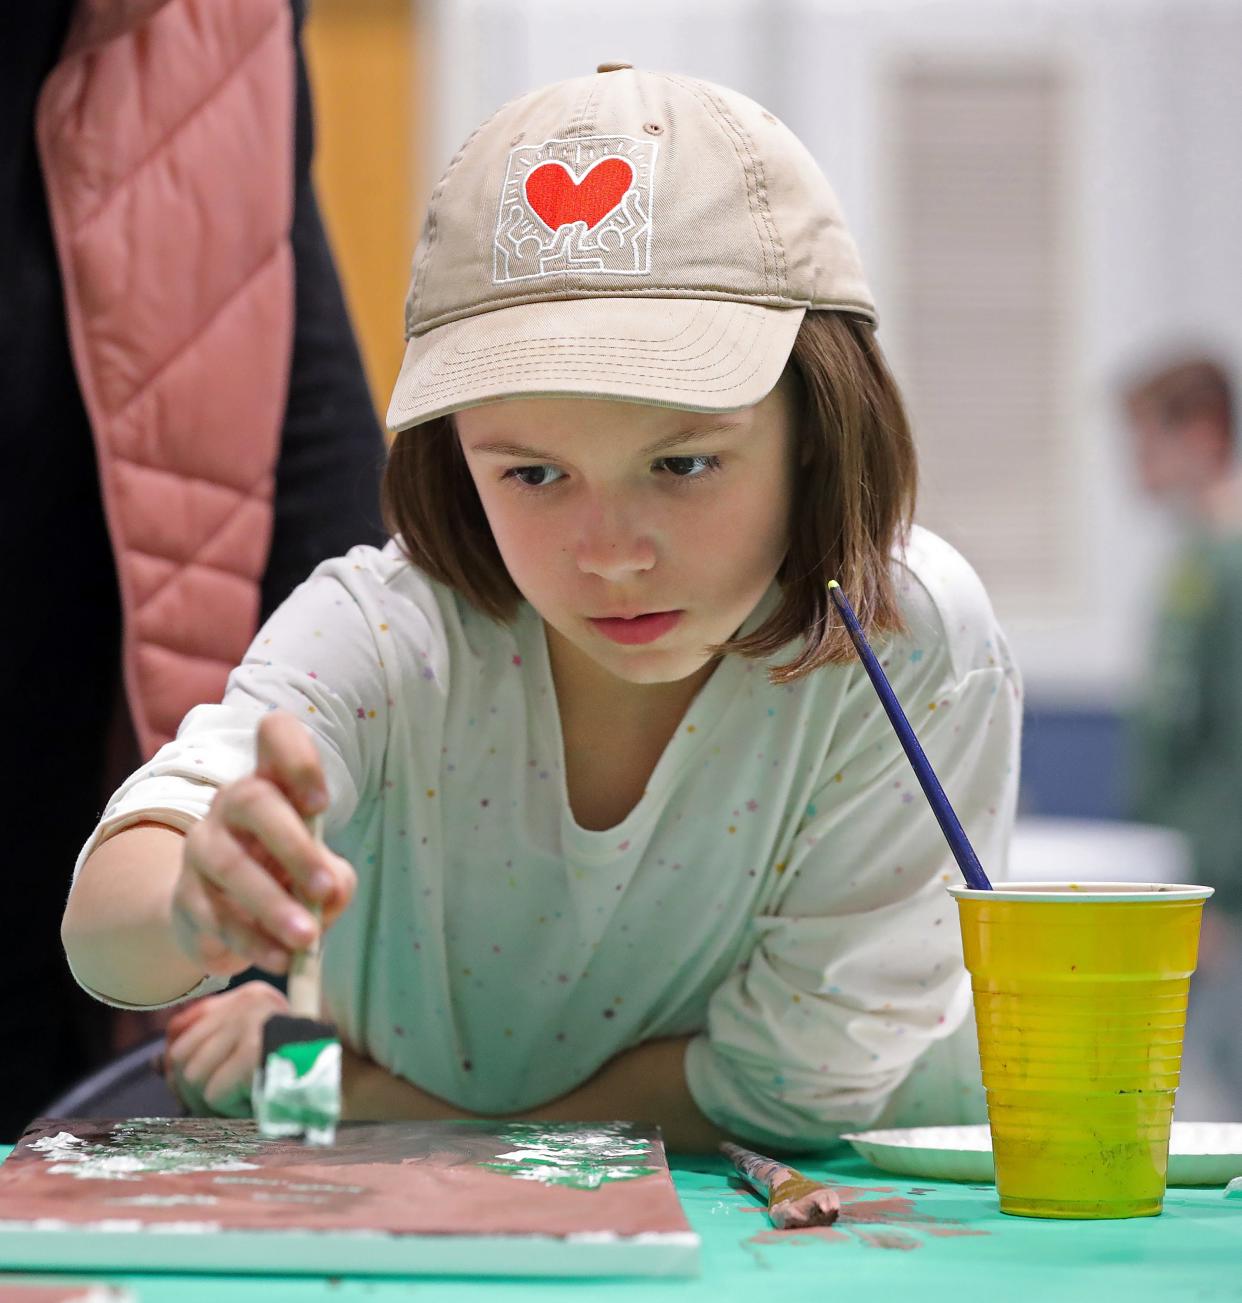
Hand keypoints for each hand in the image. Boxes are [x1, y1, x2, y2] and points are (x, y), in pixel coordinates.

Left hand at [164, 981, 288, 1116]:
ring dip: (215, 1104)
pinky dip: (232, 1109)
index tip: (218, 1084)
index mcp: (250, 996)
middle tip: (233, 1100)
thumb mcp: (247, 1058)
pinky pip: (213, 1092)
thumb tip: (158, 1063)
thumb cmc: (297, 1080)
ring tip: (249, 1098)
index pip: (180, 1031)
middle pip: (181, 1055)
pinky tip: (260, 1101)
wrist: (351, 1091)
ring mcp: (256, 1021)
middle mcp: (252, 1001)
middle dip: (196, 1091)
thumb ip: (206, 1054)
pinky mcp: (259, 1050)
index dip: (186, 1068)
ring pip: (192, 1075)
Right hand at [169, 710, 355, 978]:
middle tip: (324, 889)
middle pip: (254, 800)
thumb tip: (330, 895)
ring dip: (272, 905)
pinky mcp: (184, 895)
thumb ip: (335, 879)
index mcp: (273, 781)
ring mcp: (201, 846)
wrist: (220, 917)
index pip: (276, 734)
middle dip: (293, 846)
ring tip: (307, 939)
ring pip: (230, 866)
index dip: (298, 759)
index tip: (322, 802)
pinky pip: (215, 915)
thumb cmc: (286, 878)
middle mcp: (232, 803)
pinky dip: (252, 940)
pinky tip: (280, 959)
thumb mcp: (319, 872)